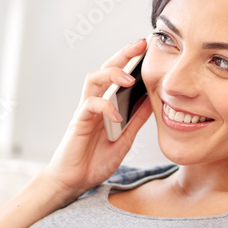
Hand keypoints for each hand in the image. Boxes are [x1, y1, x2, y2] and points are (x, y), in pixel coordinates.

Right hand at [42, 37, 154, 198]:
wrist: (74, 181)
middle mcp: (94, 104)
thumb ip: (136, 121)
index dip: (130, 59)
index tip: (147, 47)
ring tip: (130, 80)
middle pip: (104, 69)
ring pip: (93, 80)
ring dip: (112, 75)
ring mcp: (85, 112)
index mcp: (106, 106)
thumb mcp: (125, 140)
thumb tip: (152, 103)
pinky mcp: (77, 123)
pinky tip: (117, 115)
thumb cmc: (94, 161)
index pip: (117, 76)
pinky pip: (89, 106)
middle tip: (140, 45)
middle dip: (122, 55)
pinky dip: (105, 107)